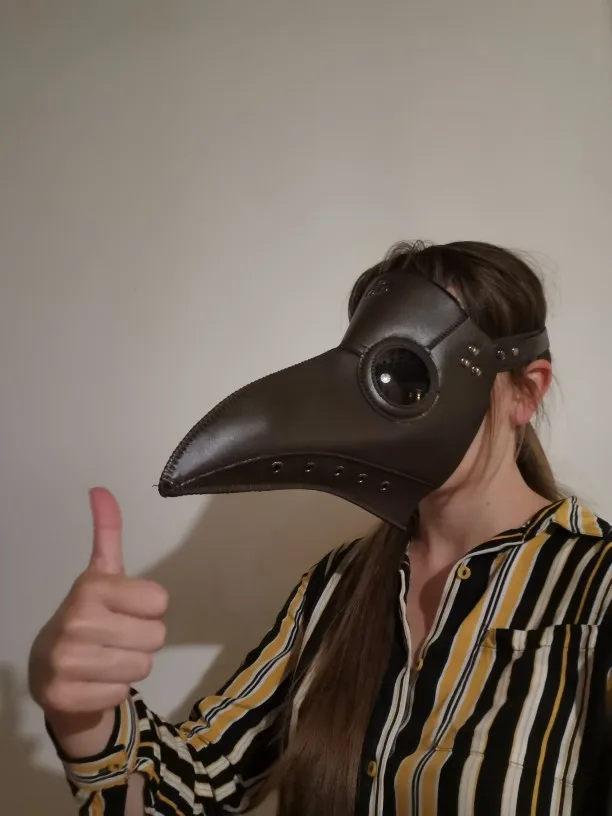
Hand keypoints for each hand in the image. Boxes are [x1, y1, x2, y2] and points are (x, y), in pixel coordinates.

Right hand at [29, 488, 167, 718]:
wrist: (50, 670)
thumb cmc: (89, 617)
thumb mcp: (100, 574)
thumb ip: (107, 533)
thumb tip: (101, 489)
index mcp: (91, 587)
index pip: (160, 601)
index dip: (148, 609)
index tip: (124, 610)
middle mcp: (76, 621)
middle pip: (156, 637)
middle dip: (142, 640)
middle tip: (115, 638)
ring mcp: (66, 661)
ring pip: (141, 667)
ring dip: (130, 666)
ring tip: (106, 658)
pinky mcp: (64, 696)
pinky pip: (120, 694)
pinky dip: (112, 691)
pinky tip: (94, 681)